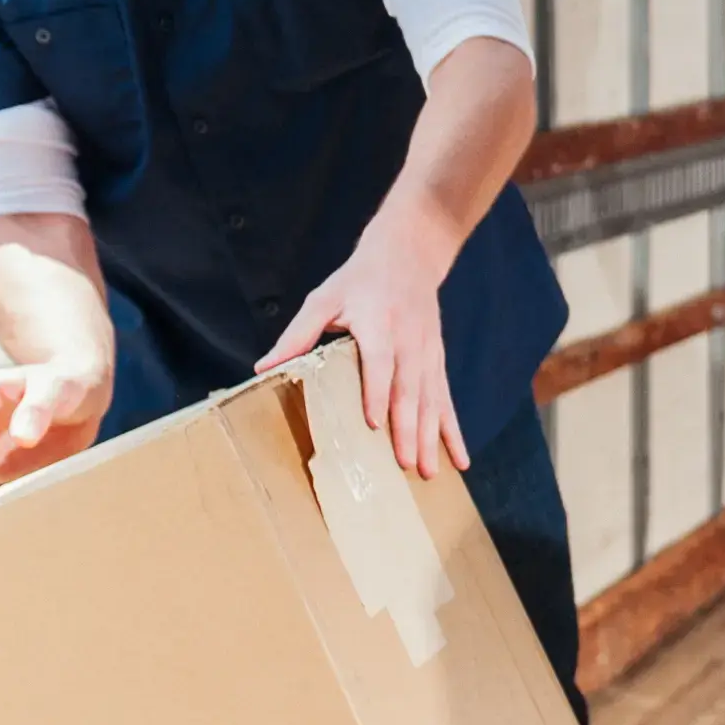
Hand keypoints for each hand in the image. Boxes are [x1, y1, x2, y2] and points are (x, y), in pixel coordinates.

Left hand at [257, 229, 468, 480]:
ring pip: (431, 400)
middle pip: (410, 389)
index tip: (375, 423)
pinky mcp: (437, 360)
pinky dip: (453, 430)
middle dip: (408, 429)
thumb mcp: (323, 298)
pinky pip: (446, 399)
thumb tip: (263, 367)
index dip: (378, 392)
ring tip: (428, 472)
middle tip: (405, 465)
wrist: (410, 252)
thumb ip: (297, 335)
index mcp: (378, 323)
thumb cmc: (360, 279)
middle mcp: (408, 340)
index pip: (380, 361)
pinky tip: (460, 458)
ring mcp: (427, 352)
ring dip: (430, 437)